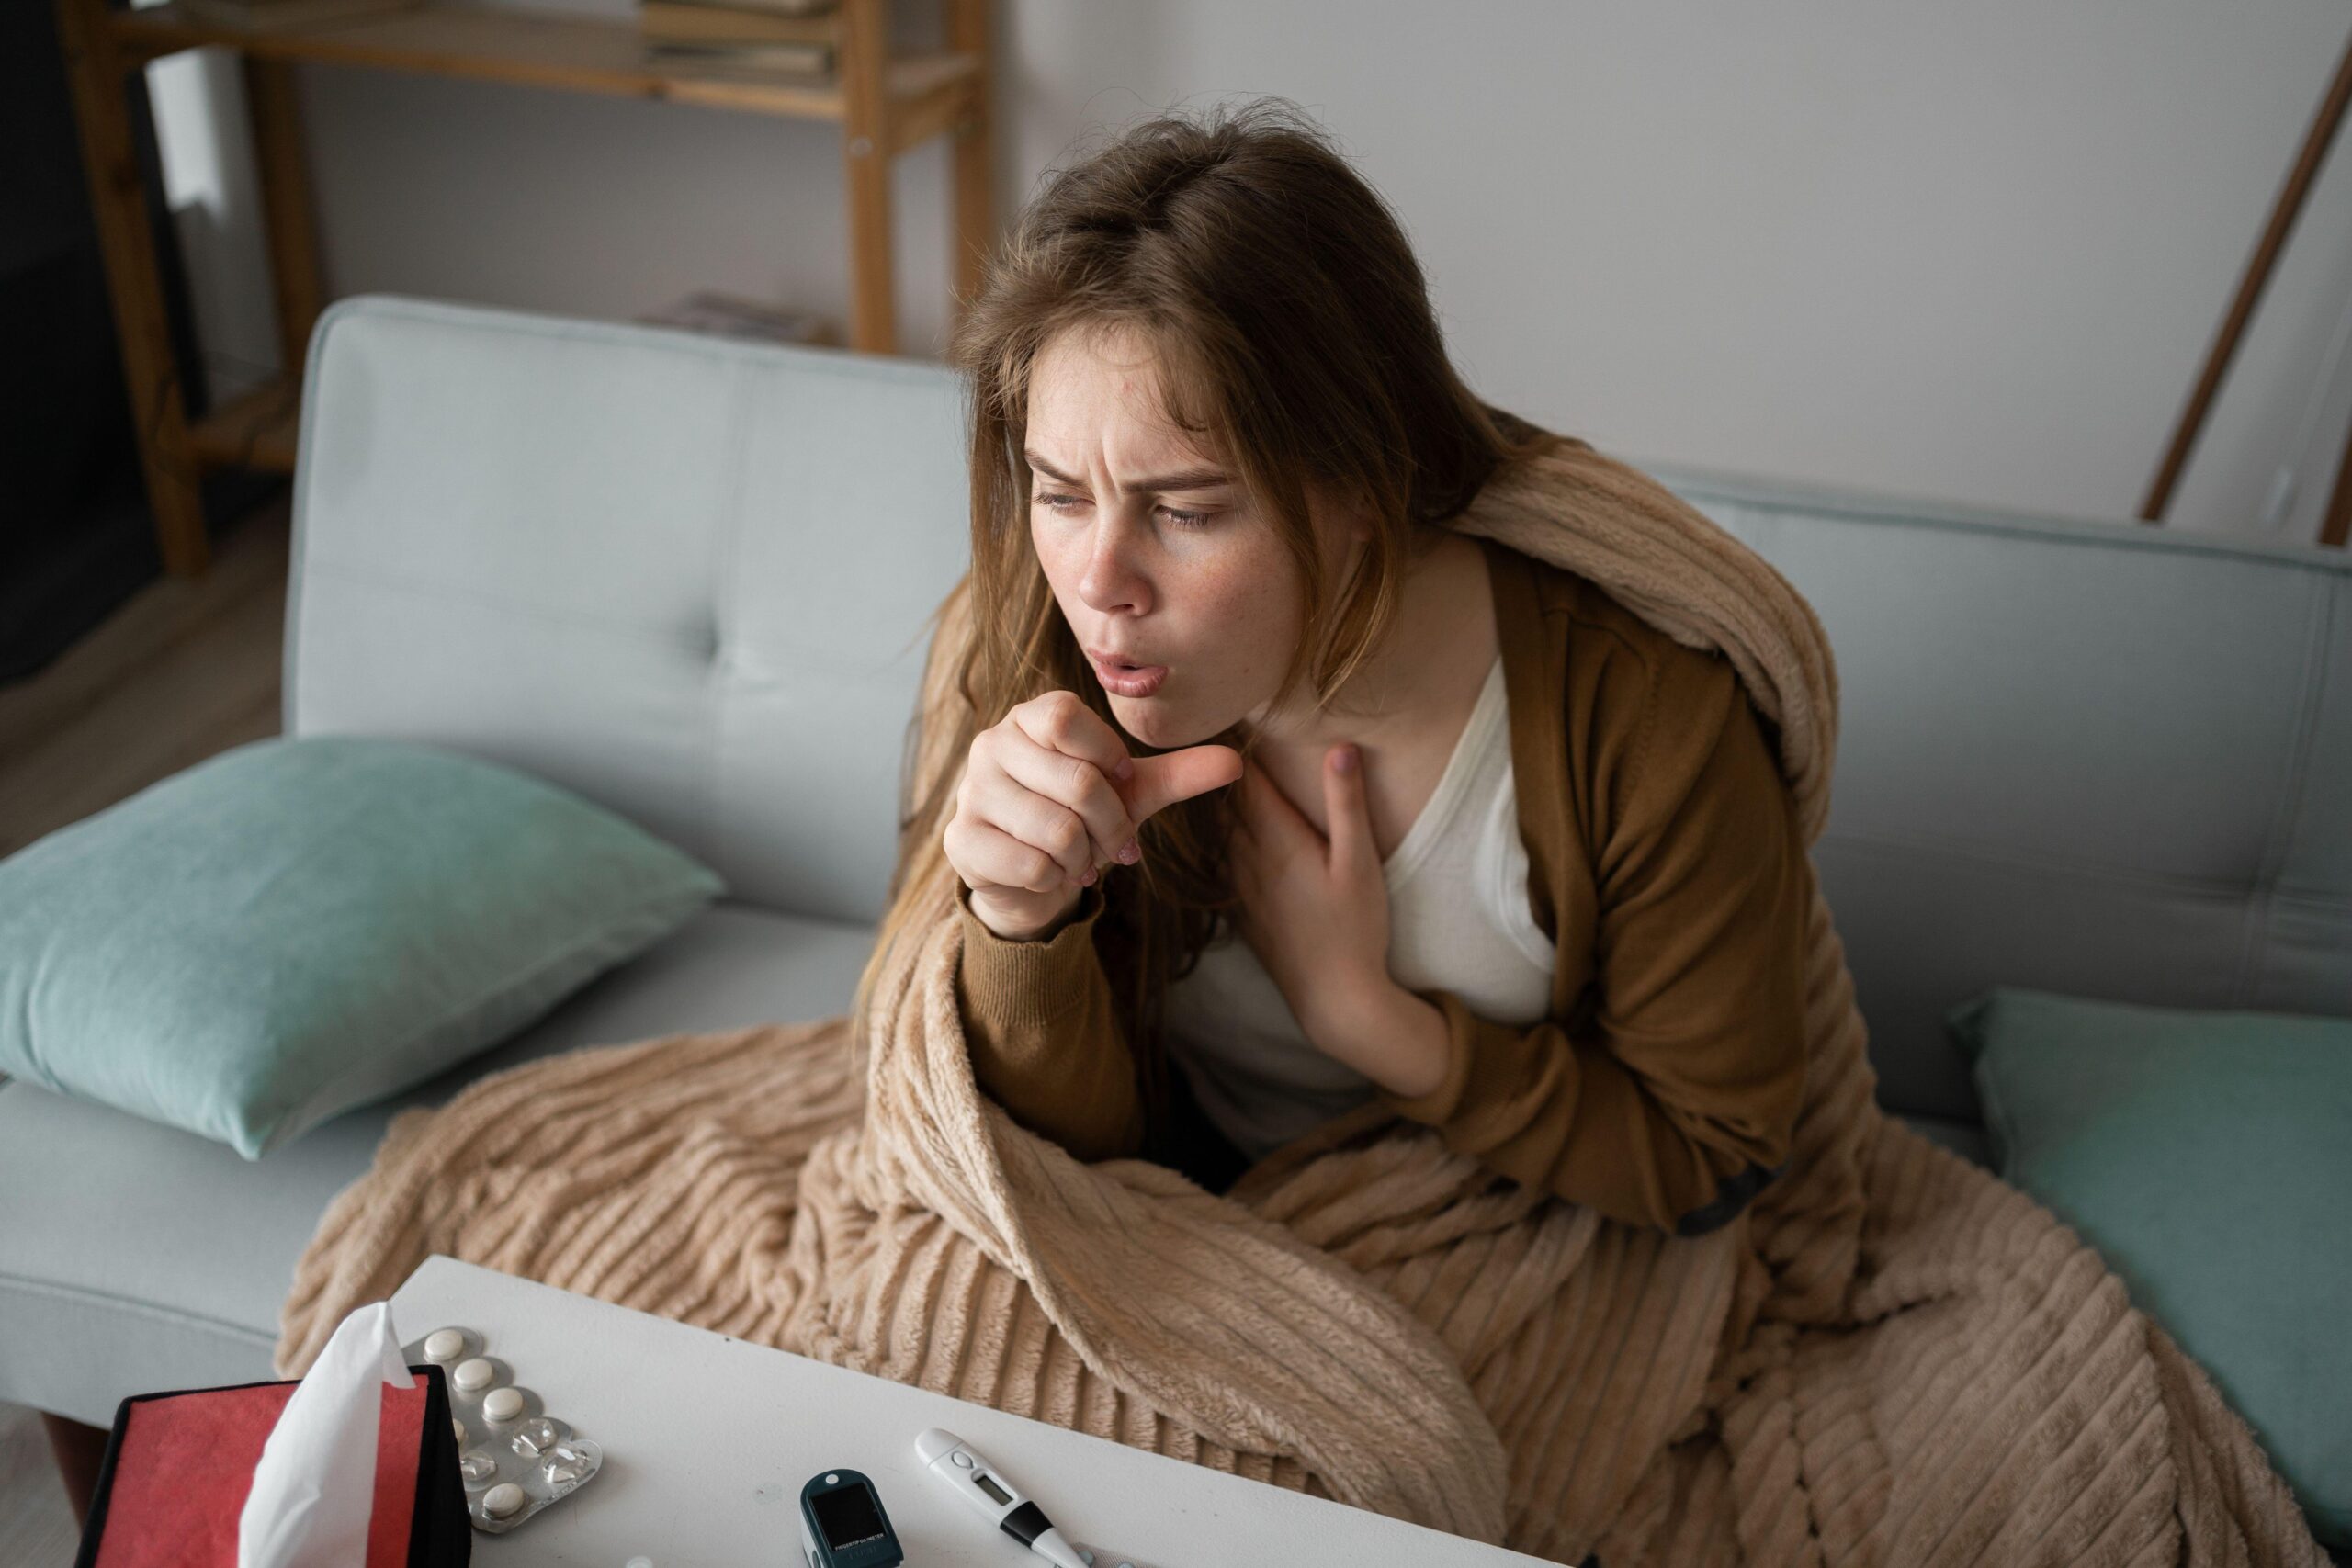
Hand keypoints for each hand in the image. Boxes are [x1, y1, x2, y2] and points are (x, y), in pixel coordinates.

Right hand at [944, 689, 1241, 940]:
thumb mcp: (1131, 793)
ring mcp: (971, 793)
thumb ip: (1177, 774)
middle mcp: (991, 745)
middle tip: (1110, 842)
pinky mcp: (961, 841)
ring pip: (1058, 831)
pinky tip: (1050, 873)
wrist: (1030, 875)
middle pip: (1078, 782)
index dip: (1106, 756)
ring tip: (1078, 857)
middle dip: (1111, 826)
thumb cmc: (1080, 817)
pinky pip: (1032, 865)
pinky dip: (1056, 879)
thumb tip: (1235, 762)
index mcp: (1030, 718)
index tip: (1120, 781)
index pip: (1067, 717)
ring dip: (1084, 857)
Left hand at [1228, 743, 1398, 1057]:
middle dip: (1221, 773)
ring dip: (1216, 806)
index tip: (1229, 715)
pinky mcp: (1244, 913)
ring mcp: (1243, 889)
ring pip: (1219, 834)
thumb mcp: (1360, 863)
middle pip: (1227, 805)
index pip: (1249, 782)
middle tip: (1210, 738)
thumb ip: (1347, 804)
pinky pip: (1221, 866)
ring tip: (1206, 777)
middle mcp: (1252, 860)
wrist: (1335, 997)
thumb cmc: (1356, 928)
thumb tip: (1341, 746)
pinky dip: (1218, 842)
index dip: (1239, 749)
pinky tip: (1218, 837)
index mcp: (1280, 841)